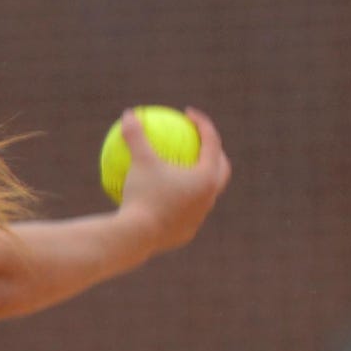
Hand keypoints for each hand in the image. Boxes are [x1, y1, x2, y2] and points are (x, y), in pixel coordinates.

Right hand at [116, 106, 230, 252]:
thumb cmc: (141, 196)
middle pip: (222, 170)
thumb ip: (136, 136)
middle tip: (202, 143)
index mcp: (206, 177)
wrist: (136, 237)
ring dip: (200, 181)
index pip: (212, 142)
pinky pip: (187, 213)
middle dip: (216, 153)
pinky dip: (181, 203)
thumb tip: (129, 113)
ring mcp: (199, 217)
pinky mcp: (186, 232)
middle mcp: (209, 197)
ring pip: (207, 194)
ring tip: (187, 173)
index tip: (188, 114)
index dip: (202, 123)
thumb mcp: (138, 162)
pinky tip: (165, 199)